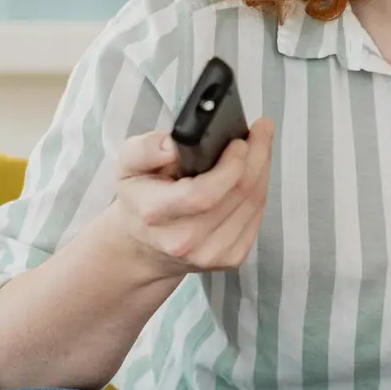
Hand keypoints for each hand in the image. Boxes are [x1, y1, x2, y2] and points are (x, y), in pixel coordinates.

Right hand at [106, 119, 273, 275]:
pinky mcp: (230, 258)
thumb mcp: (128, 166)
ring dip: (262, 170)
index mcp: (156, 214)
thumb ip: (146, 149)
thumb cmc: (140, 200)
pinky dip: (260, 191)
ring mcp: (210, 253)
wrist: (144, 246)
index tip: (240, 141)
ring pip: (253, 204)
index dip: (230, 166)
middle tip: (261, 131)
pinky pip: (257, 217)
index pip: (203, 194)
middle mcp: (184, 240)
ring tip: (259, 147)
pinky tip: (254, 174)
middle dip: (256, 158)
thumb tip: (174, 143)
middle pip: (237, 195)